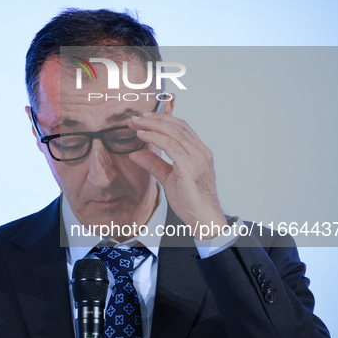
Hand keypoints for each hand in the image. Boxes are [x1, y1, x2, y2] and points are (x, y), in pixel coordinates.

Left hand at [128, 111, 227, 239]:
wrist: (203, 219)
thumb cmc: (190, 201)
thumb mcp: (167, 178)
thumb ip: (154, 164)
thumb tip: (135, 154)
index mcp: (198, 151)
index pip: (181, 127)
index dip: (161, 119)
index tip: (142, 118)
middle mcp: (200, 151)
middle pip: (176, 125)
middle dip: (154, 119)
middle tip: (134, 118)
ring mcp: (198, 157)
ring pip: (173, 132)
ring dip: (151, 125)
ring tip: (135, 123)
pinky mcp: (190, 166)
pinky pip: (171, 145)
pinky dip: (155, 137)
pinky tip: (142, 136)